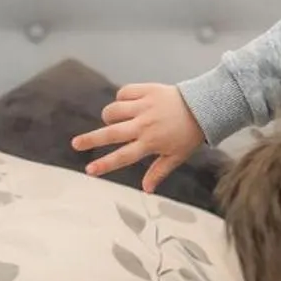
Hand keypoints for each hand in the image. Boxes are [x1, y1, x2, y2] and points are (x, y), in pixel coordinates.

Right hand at [70, 84, 206, 191]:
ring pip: (113, 111)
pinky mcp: (147, 91)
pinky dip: (121, 98)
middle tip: (76, 144)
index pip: (122, 156)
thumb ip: (159, 171)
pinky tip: (126, 103)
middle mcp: (144, 125)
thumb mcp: (177, 156)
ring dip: (109, 116)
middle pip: (110, 133)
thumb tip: (146, 189)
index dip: (104, 164)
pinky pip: (123, 93)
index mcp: (150, 143)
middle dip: (90, 139)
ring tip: (112, 120)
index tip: (89, 171)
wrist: (204, 107)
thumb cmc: (190, 134)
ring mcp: (144, 107)